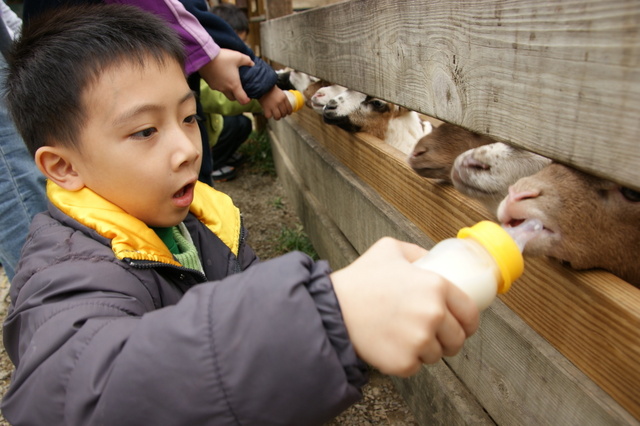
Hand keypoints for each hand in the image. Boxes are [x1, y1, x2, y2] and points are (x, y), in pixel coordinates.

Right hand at [199, 48, 253, 103]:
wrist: (204, 56)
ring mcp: (216, 87)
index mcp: (234, 85)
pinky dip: (220, 84)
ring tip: (229, 78)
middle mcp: (225, 89)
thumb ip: (247, 61)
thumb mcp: (238, 57)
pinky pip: (216, 86)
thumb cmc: (222, 57)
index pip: (242, 100)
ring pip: (224, 92)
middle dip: (237, 95)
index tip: (249, 96)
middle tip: (240, 88)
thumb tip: (252, 64)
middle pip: (232, 98)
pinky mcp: (209, 83)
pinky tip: (220, 75)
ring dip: (228, 88)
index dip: (247, 100)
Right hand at [258, 86, 291, 119]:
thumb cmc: (271, 89)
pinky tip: (268, 113)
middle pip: (284, 113)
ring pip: (277, 116)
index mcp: (284, 98)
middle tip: (280, 114)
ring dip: (277, 117)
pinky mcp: (266, 108)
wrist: (262, 86)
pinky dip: (268, 115)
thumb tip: (286, 107)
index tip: (287, 113)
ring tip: (275, 116)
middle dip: (282, 115)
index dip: (289, 112)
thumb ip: (283, 100)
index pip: (289, 109)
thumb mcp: (280, 93)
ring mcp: (273, 106)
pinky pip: (269, 116)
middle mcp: (279, 102)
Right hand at [331, 237, 478, 376]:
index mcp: (436, 286)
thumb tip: (431, 257)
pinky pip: (416, 368)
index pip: (470, 313)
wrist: (333, 308)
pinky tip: (391, 347)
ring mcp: (419, 341)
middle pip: (457, 339)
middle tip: (431, 335)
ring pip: (437, 356)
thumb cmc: (360, 280)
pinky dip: (406, 361)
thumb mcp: (389, 249)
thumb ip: (416, 252)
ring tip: (404, 338)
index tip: (462, 326)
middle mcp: (433, 314)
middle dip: (448, 339)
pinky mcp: (404, 363)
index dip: (468, 322)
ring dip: (426, 350)